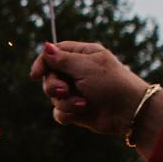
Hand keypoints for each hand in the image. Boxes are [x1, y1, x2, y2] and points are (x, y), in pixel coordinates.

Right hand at [30, 43, 162, 155]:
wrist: (127, 111)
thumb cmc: (110, 83)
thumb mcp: (85, 67)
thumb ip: (62, 59)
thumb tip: (45, 46)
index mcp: (82, 55)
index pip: (54, 54)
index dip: (43, 63)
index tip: (35, 75)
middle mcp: (78, 72)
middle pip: (50, 76)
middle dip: (54, 86)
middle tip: (65, 90)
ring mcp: (77, 91)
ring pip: (54, 96)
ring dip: (66, 102)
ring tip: (83, 105)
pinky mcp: (76, 109)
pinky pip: (59, 112)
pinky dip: (66, 114)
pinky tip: (77, 115)